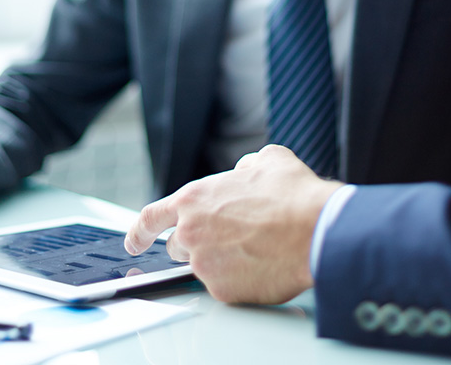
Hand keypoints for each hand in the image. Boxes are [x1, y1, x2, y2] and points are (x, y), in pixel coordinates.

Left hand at [125, 145, 342, 303]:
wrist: (316, 230)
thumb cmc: (293, 195)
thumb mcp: (267, 160)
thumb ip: (243, 167)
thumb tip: (242, 173)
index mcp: (193, 200)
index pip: (150, 218)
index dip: (139, 232)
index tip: (135, 242)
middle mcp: (190, 233)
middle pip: (177, 247)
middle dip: (197, 245)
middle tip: (230, 241)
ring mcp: (204, 265)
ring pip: (202, 268)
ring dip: (220, 262)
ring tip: (254, 250)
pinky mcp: (222, 290)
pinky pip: (225, 287)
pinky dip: (241, 280)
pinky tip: (264, 266)